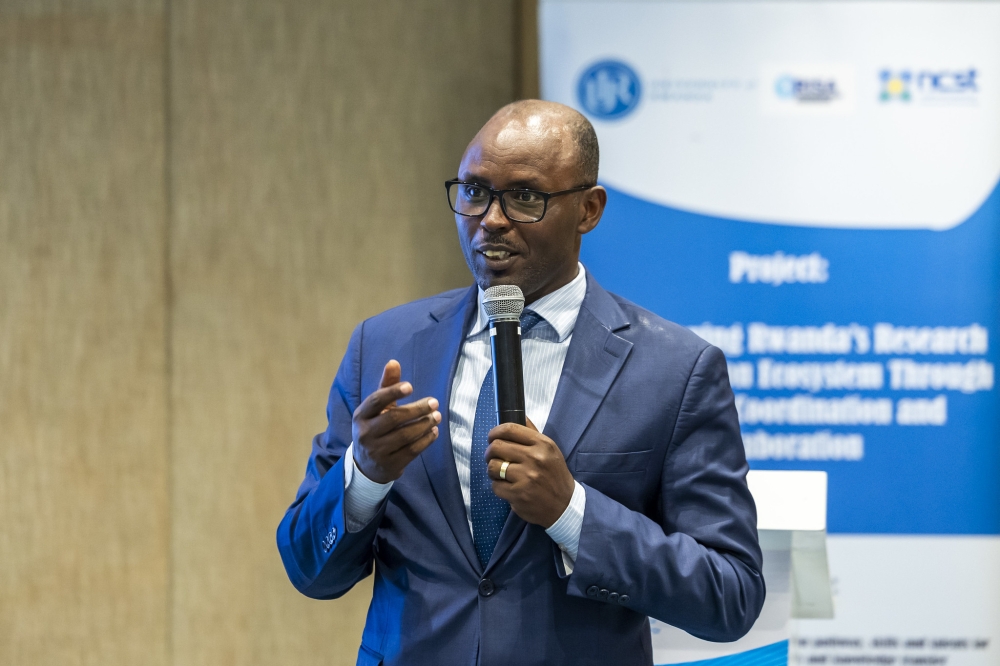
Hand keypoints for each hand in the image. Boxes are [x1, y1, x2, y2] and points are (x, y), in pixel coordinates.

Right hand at [352, 360, 440, 483]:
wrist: (366, 465)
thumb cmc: (374, 428)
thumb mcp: (377, 409)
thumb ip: (387, 386)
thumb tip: (394, 362)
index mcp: (361, 416)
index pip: (375, 400)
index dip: (393, 392)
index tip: (411, 386)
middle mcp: (365, 434)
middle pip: (394, 418)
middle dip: (417, 409)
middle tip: (434, 403)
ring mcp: (377, 451)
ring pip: (405, 435)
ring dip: (425, 424)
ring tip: (437, 417)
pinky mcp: (390, 465)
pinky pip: (412, 450)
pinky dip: (426, 440)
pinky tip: (434, 431)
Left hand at [485, 418, 574, 527]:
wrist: (565, 505)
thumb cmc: (554, 475)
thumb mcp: (550, 450)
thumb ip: (533, 433)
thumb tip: (519, 416)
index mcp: (542, 444)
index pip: (510, 429)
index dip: (495, 432)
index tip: (492, 437)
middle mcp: (534, 458)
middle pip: (497, 446)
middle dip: (490, 452)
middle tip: (493, 457)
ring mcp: (526, 477)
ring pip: (493, 466)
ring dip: (492, 470)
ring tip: (500, 473)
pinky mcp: (518, 494)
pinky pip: (495, 486)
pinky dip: (498, 487)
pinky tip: (508, 487)